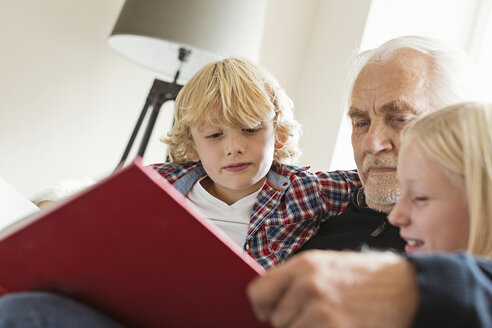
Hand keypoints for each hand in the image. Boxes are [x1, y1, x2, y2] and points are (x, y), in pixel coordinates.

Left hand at [247, 250, 418, 327]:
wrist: (409, 287)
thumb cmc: (367, 277)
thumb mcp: (327, 265)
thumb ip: (296, 280)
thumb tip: (270, 303)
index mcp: (303, 265)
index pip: (257, 293)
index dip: (265, 307)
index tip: (272, 312)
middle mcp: (308, 286)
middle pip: (276, 320)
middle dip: (292, 321)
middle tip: (319, 315)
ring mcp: (321, 312)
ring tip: (333, 319)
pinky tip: (341, 324)